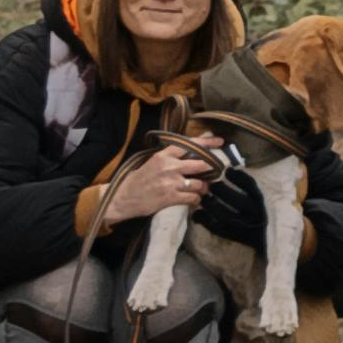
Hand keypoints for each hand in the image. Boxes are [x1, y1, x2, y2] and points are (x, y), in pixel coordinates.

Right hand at [103, 140, 219, 223]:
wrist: (123, 198)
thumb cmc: (138, 180)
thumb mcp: (153, 163)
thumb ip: (171, 158)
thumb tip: (192, 154)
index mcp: (163, 155)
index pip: (189, 144)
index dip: (207, 142)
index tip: (220, 141)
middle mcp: (169, 167)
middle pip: (201, 164)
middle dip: (211, 169)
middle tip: (214, 172)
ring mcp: (171, 182)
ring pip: (200, 183)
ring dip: (203, 188)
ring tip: (200, 190)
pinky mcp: (170, 197)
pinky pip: (193, 198)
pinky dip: (196, 200)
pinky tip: (193, 200)